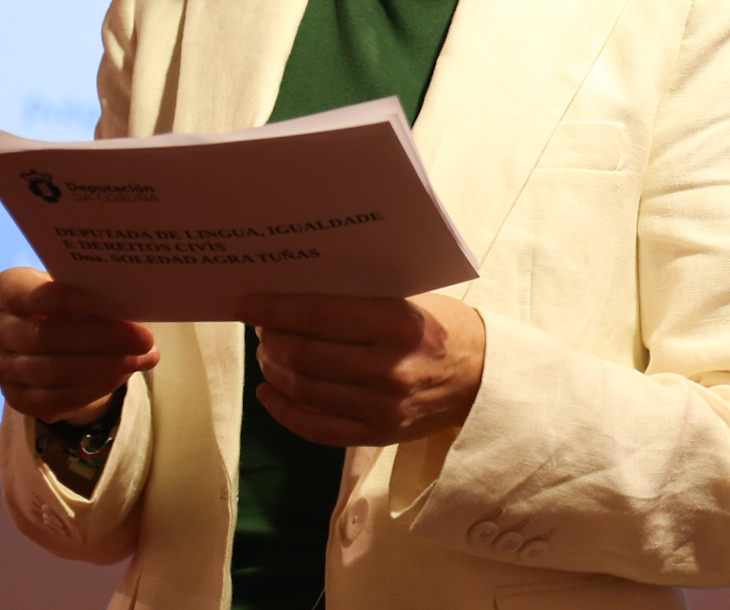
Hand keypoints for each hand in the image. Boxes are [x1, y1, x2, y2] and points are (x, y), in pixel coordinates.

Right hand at [0, 267, 158, 423]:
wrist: (55, 335)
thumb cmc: (73, 299)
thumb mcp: (78, 285)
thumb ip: (93, 290)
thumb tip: (133, 302)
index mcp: (3, 290)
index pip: (22, 294)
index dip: (55, 299)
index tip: (89, 303)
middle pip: (43, 337)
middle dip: (98, 339)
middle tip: (142, 339)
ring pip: (50, 372)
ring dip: (103, 367)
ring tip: (142, 359)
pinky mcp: (15, 398)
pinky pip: (53, 400)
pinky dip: (92, 389)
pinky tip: (122, 376)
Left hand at [239, 292, 484, 447]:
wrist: (484, 378)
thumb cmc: (445, 327)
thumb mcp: (411, 300)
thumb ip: (361, 300)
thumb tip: (296, 294)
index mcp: (398, 324)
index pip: (319, 315)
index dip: (274, 308)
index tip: (244, 303)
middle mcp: (389, 368)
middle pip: (304, 355)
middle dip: (271, 339)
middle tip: (262, 328)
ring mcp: (382, 407)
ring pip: (304, 390)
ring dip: (275, 370)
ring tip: (268, 354)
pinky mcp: (377, 434)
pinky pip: (316, 428)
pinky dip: (284, 410)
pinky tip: (270, 392)